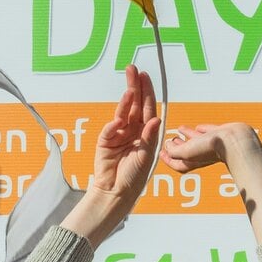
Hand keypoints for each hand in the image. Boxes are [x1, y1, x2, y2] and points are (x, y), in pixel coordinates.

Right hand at [85, 65, 161, 210]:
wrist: (116, 191)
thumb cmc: (134, 176)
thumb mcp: (146, 155)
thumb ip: (149, 137)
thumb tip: (156, 119)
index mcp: (145, 132)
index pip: (147, 108)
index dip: (146, 92)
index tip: (144, 76)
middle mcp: (132, 129)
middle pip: (134, 104)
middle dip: (134, 86)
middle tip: (131, 69)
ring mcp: (118, 133)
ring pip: (122, 113)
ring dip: (125, 101)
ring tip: (129, 89)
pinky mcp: (105, 140)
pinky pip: (110, 129)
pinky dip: (113, 125)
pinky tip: (118, 121)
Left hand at [159, 121, 257, 172]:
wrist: (234, 141)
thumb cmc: (212, 149)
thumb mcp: (186, 152)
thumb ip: (174, 151)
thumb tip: (167, 147)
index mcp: (193, 161)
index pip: (177, 164)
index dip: (167, 159)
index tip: (160, 152)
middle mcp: (202, 154)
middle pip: (186, 152)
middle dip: (177, 147)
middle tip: (170, 141)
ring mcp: (212, 145)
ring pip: (196, 141)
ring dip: (187, 136)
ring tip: (180, 130)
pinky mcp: (220, 135)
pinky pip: (208, 132)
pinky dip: (201, 130)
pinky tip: (198, 127)